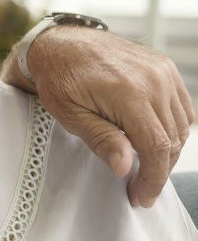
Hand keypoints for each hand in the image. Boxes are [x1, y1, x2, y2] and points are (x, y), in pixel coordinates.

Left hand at [15, 25, 194, 206]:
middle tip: (142, 189)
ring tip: (145, 167)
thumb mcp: (68, 113)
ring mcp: (162, 71)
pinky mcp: (164, 68)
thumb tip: (126, 168)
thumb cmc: (58, 79)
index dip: (153, 178)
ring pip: (181, 125)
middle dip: (159, 170)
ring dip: (167, 150)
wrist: (61, 43)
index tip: (143, 197)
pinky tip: (151, 140)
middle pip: (172, 139)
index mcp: (129, 92)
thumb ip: (101, 139)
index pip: (156, 147)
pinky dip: (172, 128)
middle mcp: (153, 80)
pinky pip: (181, 107)